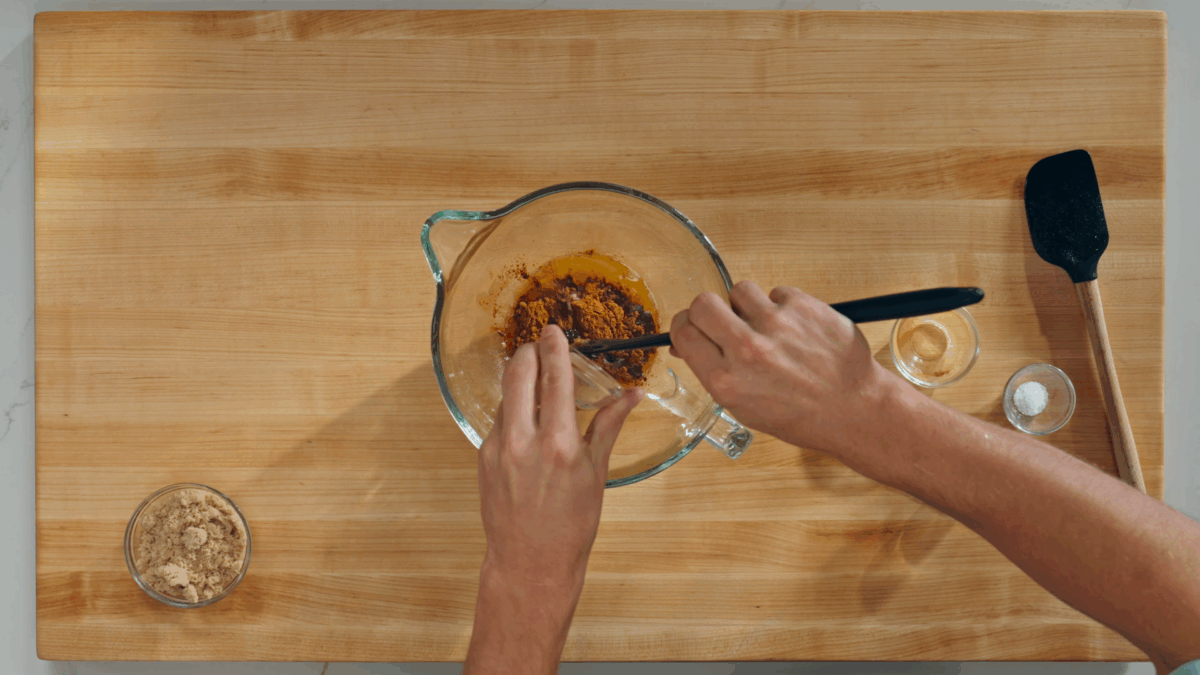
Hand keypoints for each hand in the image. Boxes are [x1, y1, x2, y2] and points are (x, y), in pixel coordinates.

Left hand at [478, 324, 641, 588]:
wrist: (530, 562)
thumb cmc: (571, 525)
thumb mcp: (597, 473)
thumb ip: (608, 426)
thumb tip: (631, 394)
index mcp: (560, 444)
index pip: (555, 378)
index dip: (554, 348)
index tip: (555, 331)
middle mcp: (524, 441)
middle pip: (518, 374)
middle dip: (529, 352)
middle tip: (541, 344)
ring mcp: (498, 448)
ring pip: (506, 395)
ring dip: (521, 381)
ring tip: (538, 380)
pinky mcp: (483, 457)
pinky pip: (499, 419)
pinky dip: (514, 410)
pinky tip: (528, 419)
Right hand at [669, 281, 896, 458]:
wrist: (853, 408)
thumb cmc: (801, 415)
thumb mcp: (744, 407)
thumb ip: (714, 372)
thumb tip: (688, 344)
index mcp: (726, 381)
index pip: (684, 331)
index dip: (686, 326)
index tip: (694, 327)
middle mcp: (747, 351)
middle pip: (703, 303)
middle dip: (709, 310)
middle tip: (724, 321)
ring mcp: (776, 325)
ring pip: (740, 290)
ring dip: (748, 305)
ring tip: (767, 326)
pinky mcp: (803, 306)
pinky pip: (777, 292)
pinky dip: (782, 307)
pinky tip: (794, 329)